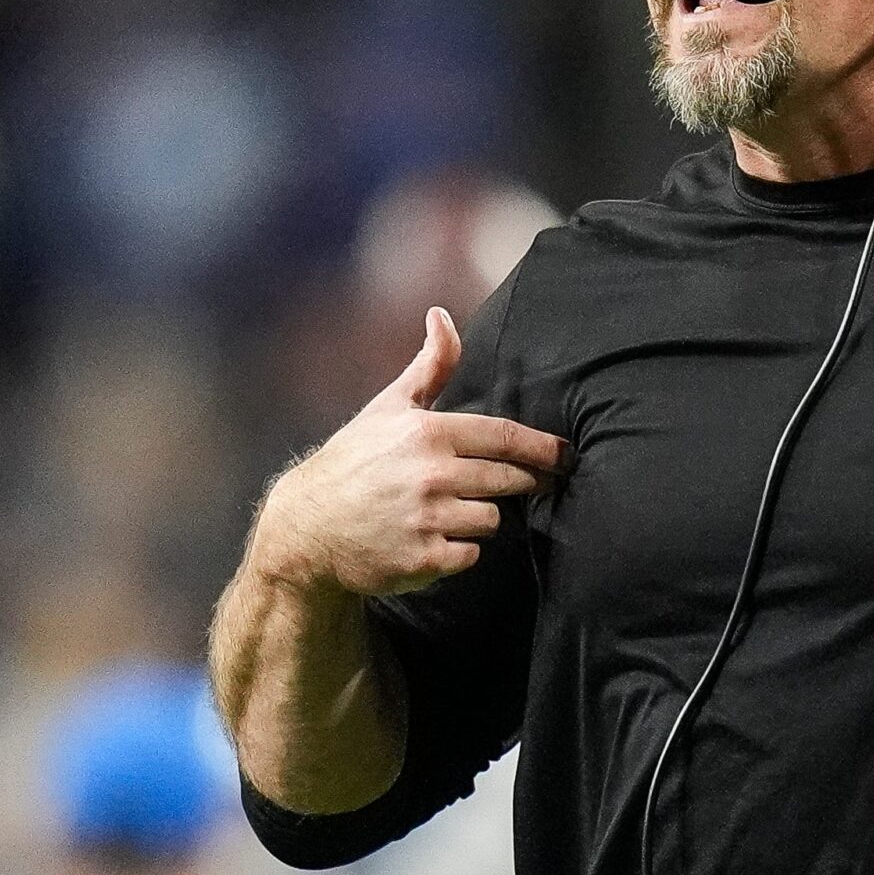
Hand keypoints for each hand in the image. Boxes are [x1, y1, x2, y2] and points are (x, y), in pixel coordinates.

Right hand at [252, 308, 568, 596]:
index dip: (543, 448)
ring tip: (443, 511)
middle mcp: (430, 474)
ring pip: (491, 519)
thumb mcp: (388, 408)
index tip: (567, 455)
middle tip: (509, 484)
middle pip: (508, 480)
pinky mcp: (422, 560)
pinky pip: (470, 556)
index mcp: (426, 433)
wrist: (307, 528)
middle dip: (518, 483)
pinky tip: (430, 539)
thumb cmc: (354, 461)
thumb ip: (429, 366)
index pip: (504, 437)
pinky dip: (458, 551)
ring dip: (478, 517)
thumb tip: (442, 314)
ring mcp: (427, 519)